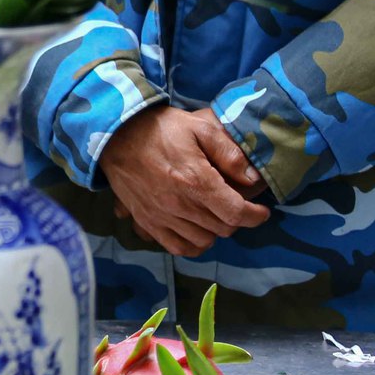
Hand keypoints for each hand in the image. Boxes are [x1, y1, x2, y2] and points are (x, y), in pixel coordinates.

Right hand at [98, 105, 269, 257]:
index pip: (236, 213)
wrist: (114, 136)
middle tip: (235, 204)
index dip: (255, 215)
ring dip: (214, 230)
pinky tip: (196, 230)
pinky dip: (193, 244)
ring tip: (214, 215)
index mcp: (196, 181)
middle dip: (236, 218)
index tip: (260, 210)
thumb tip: (253, 178)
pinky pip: (178, 247)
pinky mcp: (147, 221)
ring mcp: (161, 216)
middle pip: (223, 228)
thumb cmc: (159, 129)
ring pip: (204, 240)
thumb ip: (228, 152)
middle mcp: (179, 205)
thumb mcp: (199, 127)